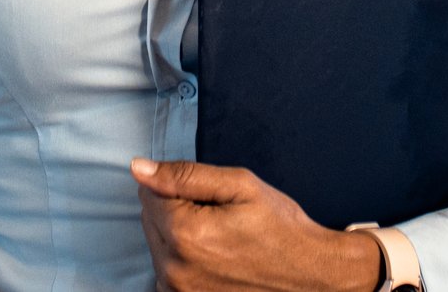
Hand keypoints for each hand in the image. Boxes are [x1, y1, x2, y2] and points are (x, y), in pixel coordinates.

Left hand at [132, 159, 379, 291]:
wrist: (308, 275)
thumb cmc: (279, 228)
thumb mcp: (239, 186)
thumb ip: (184, 175)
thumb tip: (139, 167)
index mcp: (185, 232)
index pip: (149, 191)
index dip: (179, 186)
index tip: (211, 198)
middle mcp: (174, 268)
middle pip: (149, 218)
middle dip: (175, 210)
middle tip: (218, 217)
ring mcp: (178, 291)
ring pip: (155, 243)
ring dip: (177, 236)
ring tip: (219, 240)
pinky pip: (165, 269)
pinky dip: (181, 260)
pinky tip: (213, 260)